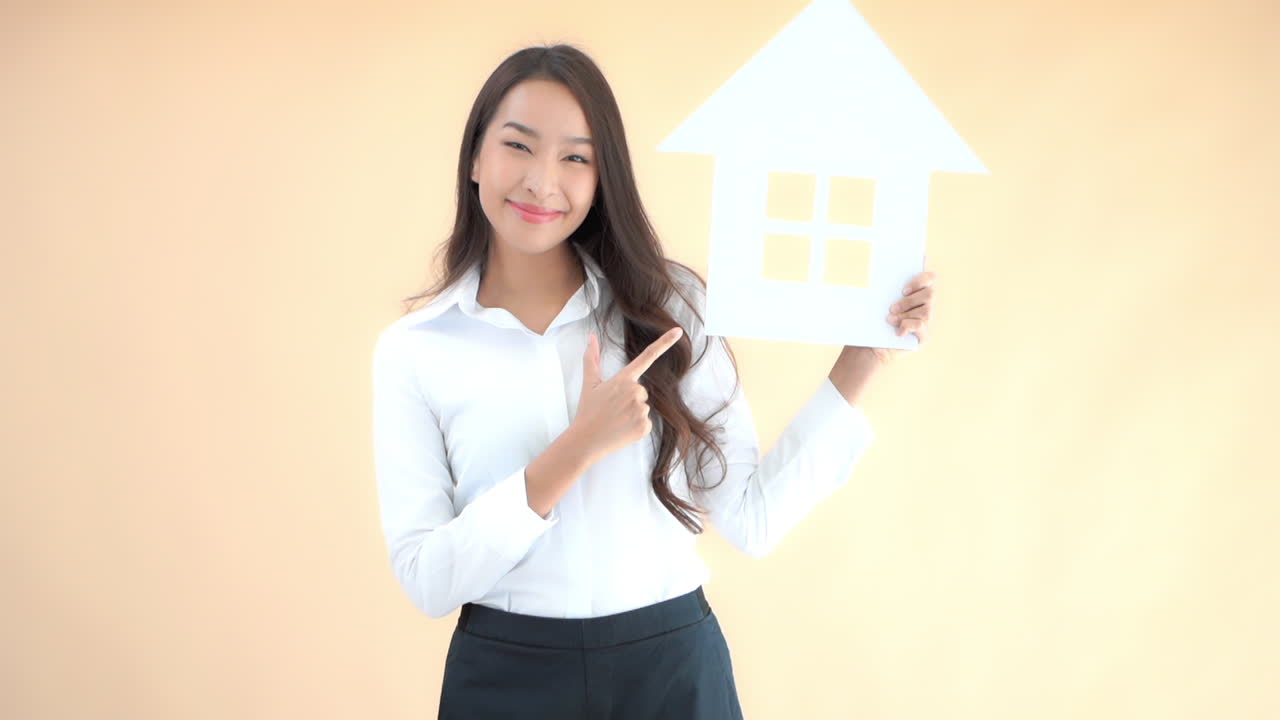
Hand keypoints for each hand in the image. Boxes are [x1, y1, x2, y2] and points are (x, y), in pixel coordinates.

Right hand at [572, 326, 683, 461]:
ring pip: (644, 407)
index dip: (664, 342)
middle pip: (642, 391)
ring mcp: (641, 410)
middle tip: (613, 409)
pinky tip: (622, 429)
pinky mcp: (645, 427)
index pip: (647, 356)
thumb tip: (592, 337)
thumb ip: (592, 358)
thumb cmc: (588, 412)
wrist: (585, 440)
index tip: (678, 331)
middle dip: (630, 399)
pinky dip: (636, 427)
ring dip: (632, 414)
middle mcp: (636, 391)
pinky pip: (646, 423)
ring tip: (616, 420)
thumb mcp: (590, 384)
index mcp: (624, 379)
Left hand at [859, 268, 936, 364]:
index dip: (921, 279)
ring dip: (906, 314)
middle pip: (930, 294)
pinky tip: (898, 332)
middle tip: (892, 308)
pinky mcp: (924, 335)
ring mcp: (926, 320)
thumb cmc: (874, 320)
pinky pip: (921, 325)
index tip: (903, 290)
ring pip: (926, 311)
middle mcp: (925, 304)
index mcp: (917, 291)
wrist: (871, 344)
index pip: (930, 277)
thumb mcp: (877, 301)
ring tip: (890, 319)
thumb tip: (876, 273)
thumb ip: (883, 286)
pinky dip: (907, 326)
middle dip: (910, 300)